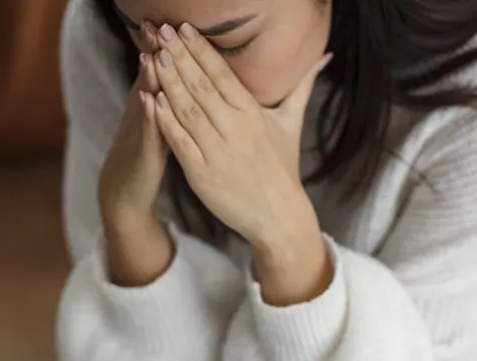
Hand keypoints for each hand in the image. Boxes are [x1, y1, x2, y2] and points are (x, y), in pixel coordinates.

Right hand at [98, 21, 170, 227]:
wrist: (124, 192)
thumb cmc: (146, 156)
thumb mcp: (158, 122)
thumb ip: (168, 97)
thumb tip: (180, 70)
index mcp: (152, 105)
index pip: (158, 70)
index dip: (162, 46)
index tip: (170, 21)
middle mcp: (143, 114)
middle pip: (149, 78)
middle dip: (153, 51)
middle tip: (156, 25)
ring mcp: (140, 133)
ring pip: (146, 101)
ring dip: (147, 78)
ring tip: (151, 55)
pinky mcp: (142, 154)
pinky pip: (147, 133)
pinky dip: (148, 116)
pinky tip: (149, 101)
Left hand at [150, 23, 330, 249]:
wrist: (279, 216)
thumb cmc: (283, 168)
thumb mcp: (291, 123)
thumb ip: (302, 87)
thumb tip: (324, 56)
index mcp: (253, 113)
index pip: (223, 74)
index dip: (202, 50)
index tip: (185, 28)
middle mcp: (236, 129)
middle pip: (202, 87)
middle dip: (180, 58)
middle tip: (161, 32)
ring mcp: (218, 152)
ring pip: (188, 111)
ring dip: (168, 83)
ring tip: (152, 57)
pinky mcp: (203, 175)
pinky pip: (180, 143)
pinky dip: (165, 122)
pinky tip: (151, 101)